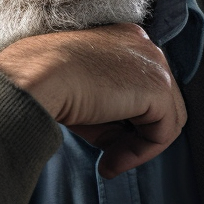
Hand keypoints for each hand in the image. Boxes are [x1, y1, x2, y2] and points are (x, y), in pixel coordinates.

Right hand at [0, 24, 186, 177]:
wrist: (36, 78)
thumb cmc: (47, 85)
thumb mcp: (85, 100)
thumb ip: (110, 116)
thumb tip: (122, 147)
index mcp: (126, 40)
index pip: (142, 87)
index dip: (128, 121)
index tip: (105, 145)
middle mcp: (146, 46)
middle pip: (159, 103)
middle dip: (135, 136)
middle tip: (108, 160)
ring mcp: (155, 63)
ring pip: (167, 119)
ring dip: (139, 149)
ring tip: (109, 164)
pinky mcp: (159, 86)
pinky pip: (164, 132)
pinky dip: (141, 153)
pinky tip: (112, 161)